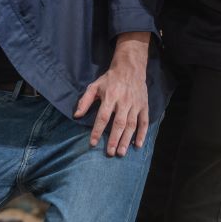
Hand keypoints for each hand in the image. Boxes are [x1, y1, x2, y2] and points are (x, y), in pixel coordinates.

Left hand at [74, 32, 149, 156]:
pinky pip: (144, 122)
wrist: (130, 68)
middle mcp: (123, 102)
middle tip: (110, 153)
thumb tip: (76, 115)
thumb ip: (85, 101)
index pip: (103, 117)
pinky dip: (142, 134)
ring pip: (131, 125)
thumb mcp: (94, 86)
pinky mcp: (144, 106)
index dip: (97, 130)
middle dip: (114, 139)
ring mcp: (135, 105)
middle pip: (118, 123)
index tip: (93, 143)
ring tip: (121, 153)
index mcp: (110, 97)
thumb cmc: (110, 79)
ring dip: (126, 139)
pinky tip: (138, 145)